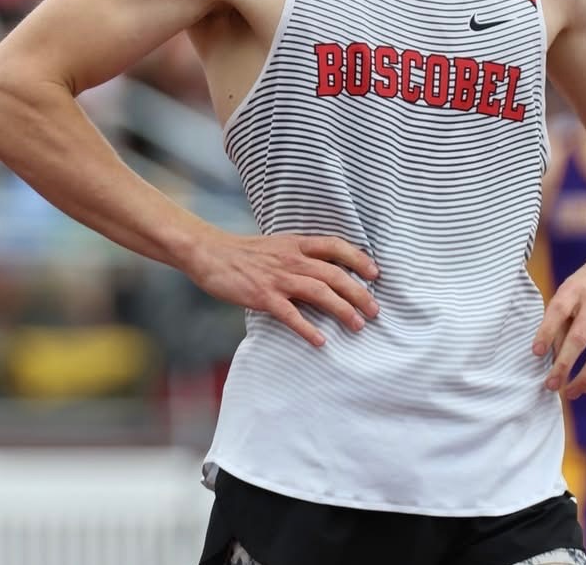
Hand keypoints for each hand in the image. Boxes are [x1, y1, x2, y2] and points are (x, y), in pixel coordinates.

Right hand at [186, 230, 379, 347]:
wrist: (210, 254)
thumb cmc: (243, 253)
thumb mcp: (276, 246)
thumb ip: (298, 255)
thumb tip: (323, 271)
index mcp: (296, 244)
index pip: (335, 245)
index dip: (358, 258)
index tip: (375, 273)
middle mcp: (291, 259)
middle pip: (333, 273)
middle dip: (358, 292)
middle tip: (374, 311)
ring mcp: (278, 278)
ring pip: (319, 292)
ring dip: (342, 309)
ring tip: (357, 326)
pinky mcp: (263, 296)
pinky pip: (290, 314)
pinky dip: (307, 328)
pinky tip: (321, 341)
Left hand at [533, 255, 585, 398]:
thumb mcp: (569, 288)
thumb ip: (560, 317)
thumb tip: (549, 353)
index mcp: (575, 290)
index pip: (558, 311)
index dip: (546, 332)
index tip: (536, 353)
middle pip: (579, 338)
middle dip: (564, 365)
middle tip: (550, 385)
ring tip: (570, 392)